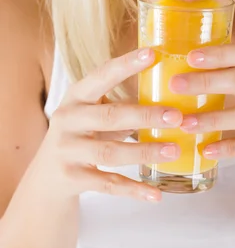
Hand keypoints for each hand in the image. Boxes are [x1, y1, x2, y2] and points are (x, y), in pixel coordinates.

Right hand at [35, 48, 181, 201]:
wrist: (46, 177)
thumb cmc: (82, 134)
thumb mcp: (92, 111)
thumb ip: (121, 102)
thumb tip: (170, 91)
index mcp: (76, 96)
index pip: (102, 74)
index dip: (127, 64)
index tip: (152, 53)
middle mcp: (68, 120)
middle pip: (110, 117)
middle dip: (145, 115)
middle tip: (176, 115)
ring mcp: (68, 150)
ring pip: (111, 152)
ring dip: (145, 151)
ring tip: (174, 150)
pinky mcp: (71, 179)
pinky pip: (108, 185)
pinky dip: (133, 190)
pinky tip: (156, 193)